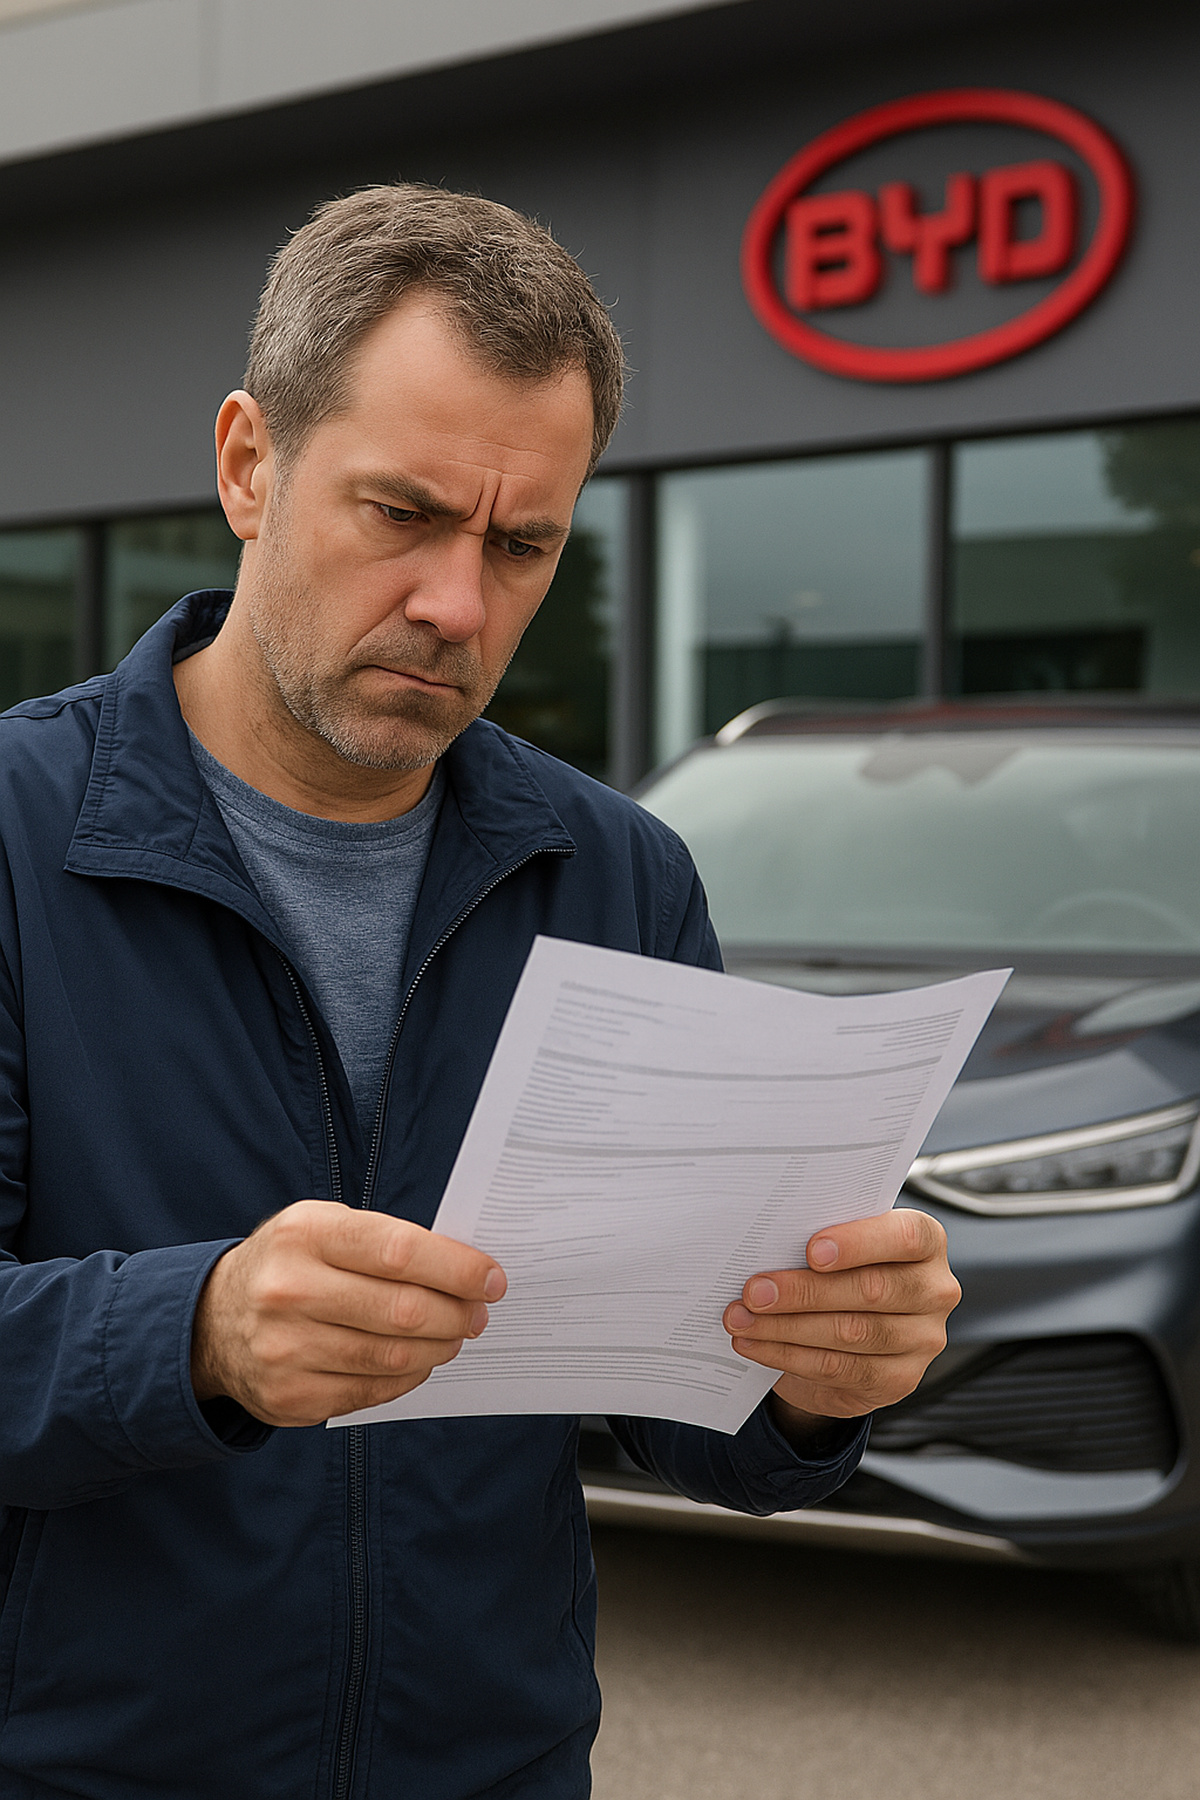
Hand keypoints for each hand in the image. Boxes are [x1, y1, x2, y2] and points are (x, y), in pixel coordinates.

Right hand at [191, 1199, 505, 1426]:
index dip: (457, 1268)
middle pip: (403, 1311)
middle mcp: (288, 1291)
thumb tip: (465, 1270)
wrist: (213, 1320)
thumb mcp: (322, 1226)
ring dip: (439, 1348)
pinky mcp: (290, 1398)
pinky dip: (408, 1376)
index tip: (491, 1278)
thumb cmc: (289, 1263)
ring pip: (393, 1357)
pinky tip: (417, 1360)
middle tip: (477, 1312)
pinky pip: (373, 1391)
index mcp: (304, 1234)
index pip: (399, 1252)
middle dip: (457, 1313)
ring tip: (453, 1335)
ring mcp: (285, 1350)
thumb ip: (385, 1241)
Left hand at [721, 1209, 959, 1435]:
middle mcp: (934, 1290)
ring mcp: (922, 1339)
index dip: (860, 1242)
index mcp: (927, 1242)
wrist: (850, 1334)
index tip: (811, 1249)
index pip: (907, 1236)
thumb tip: (766, 1242)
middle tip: (753, 1290)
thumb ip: (823, 1240)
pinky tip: (756, 1345)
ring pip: (851, 1333)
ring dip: (786, 1327)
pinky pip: (839, 1369)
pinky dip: (789, 1356)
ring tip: (742, 1319)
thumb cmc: (842, 1272)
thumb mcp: (840, 1247)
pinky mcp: (899, 1380)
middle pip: (872, 1289)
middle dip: (804, 1291)